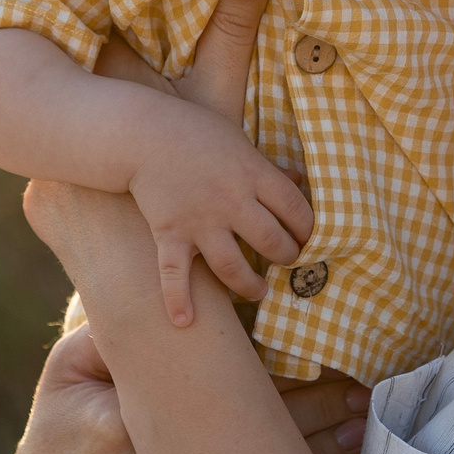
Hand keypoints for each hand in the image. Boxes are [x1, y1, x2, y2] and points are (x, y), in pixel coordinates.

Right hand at [0, 325, 373, 453]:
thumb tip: (158, 293)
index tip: (336, 371)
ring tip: (353, 444)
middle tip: (360, 405)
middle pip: (247, 448)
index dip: (288, 386)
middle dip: (313, 425)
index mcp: (122, 425)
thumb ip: (106, 334)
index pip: (223, 400)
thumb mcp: (67, 376)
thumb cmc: (55, 440)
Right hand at [129, 104, 313, 321]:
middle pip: (272, 241)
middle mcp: (231, 201)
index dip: (310, 228)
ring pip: (234, 266)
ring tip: (260, 291)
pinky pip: (175, 274)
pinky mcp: (171, 233)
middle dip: (288, 257)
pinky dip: (178, 300)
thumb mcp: (239, 142)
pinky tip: (184, 322)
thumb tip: (300, 183)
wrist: (141, 133)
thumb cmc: (195, 131)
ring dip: (251, 285)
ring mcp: (200, 221)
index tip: (312, 238)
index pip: (296, 209)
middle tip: (288, 262)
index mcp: (253, 174)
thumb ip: (268, 168)